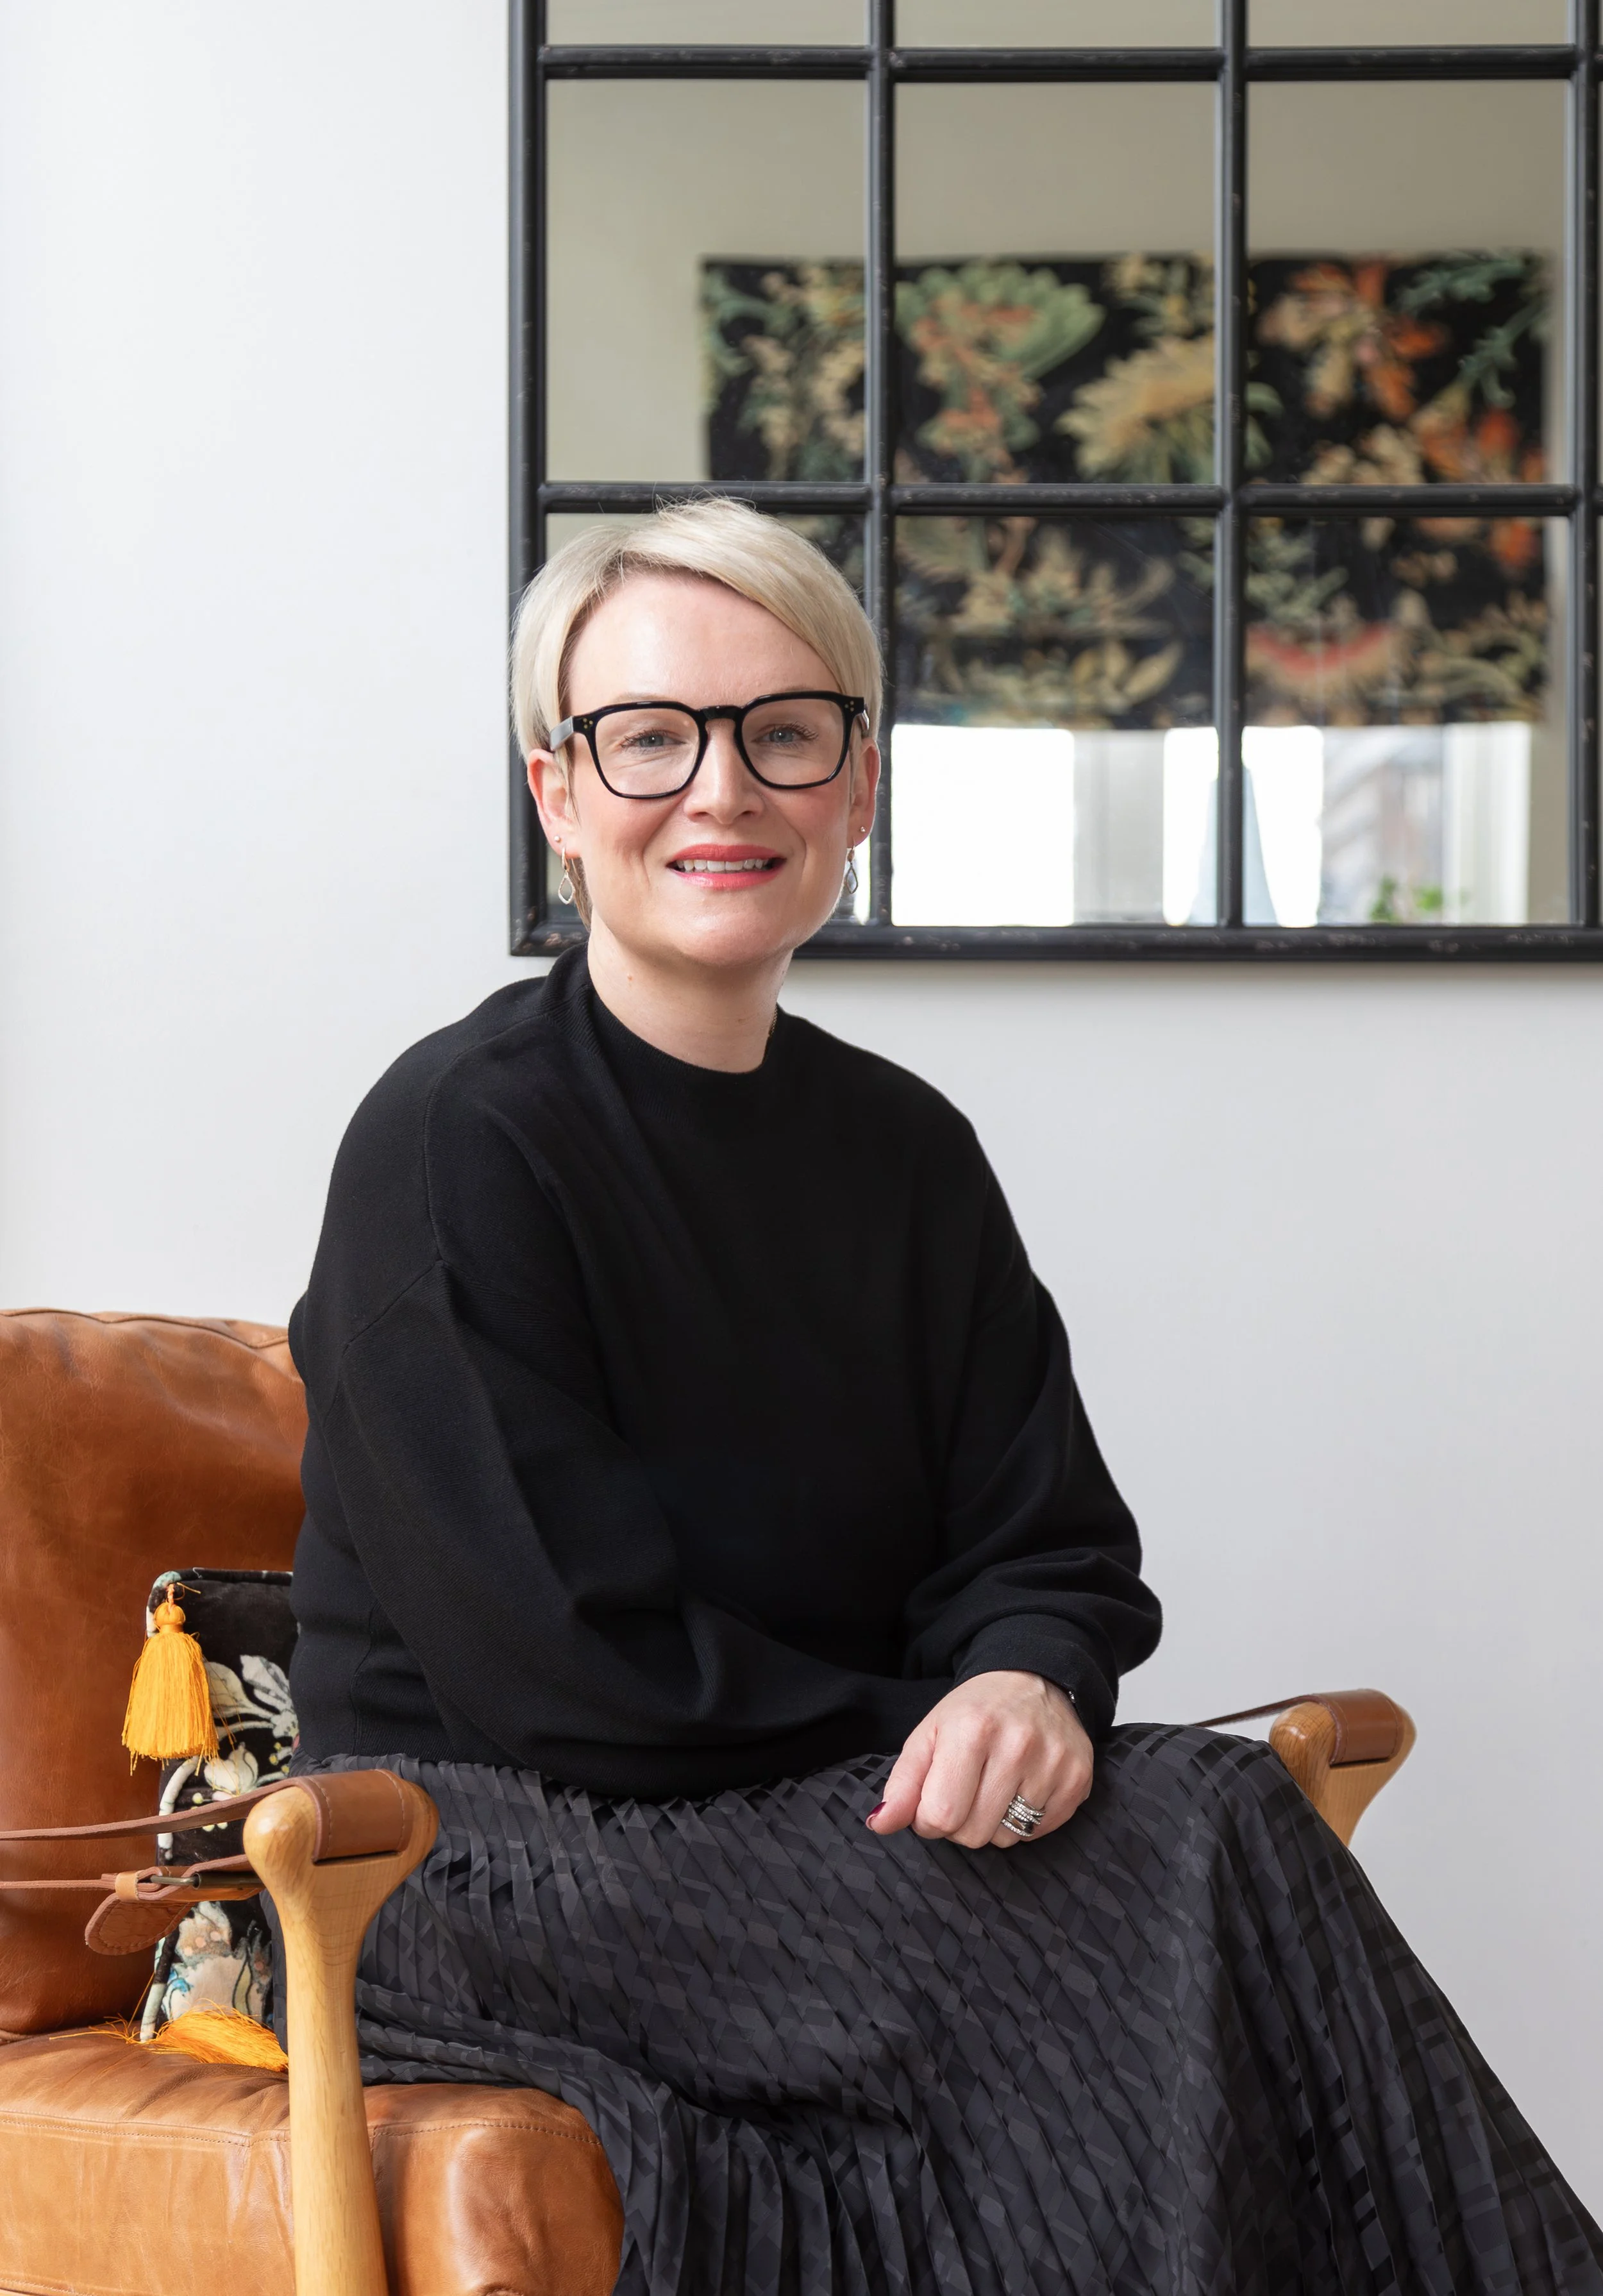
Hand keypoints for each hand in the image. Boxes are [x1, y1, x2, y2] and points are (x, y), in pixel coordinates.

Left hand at [864, 1670, 1093, 1849]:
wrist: (1033, 1678)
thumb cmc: (974, 1711)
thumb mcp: (928, 1735)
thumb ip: (902, 1784)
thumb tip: (880, 1824)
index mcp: (971, 1730)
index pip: (941, 1815)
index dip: (929, 1818)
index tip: (934, 1798)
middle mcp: (1018, 1744)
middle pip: (973, 1833)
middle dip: (959, 1822)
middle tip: (965, 1789)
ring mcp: (1053, 1763)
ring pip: (1006, 1839)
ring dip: (992, 1823)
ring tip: (993, 1786)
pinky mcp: (1078, 1779)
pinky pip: (1038, 1833)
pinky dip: (1023, 1821)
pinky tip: (1020, 1787)